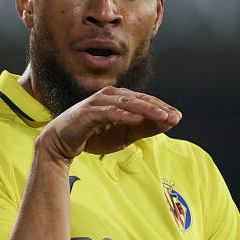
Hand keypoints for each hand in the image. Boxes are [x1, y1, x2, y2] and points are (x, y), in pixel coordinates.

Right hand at [37, 87, 181, 160]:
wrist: (61, 144)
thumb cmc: (92, 137)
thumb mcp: (124, 135)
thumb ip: (145, 129)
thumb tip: (169, 123)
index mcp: (119, 98)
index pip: (145, 101)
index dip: (162, 108)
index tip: (178, 117)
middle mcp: (110, 95)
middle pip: (139, 99)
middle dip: (158, 108)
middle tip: (175, 117)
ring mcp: (98, 102)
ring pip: (127, 103)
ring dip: (146, 110)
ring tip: (162, 117)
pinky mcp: (88, 112)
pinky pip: (110, 112)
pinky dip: (124, 115)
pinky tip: (137, 120)